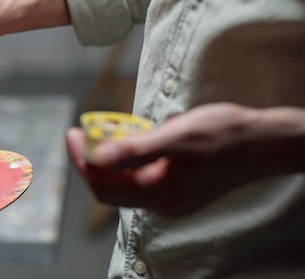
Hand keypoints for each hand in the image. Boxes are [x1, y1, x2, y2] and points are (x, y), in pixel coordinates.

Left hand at [66, 103, 304, 216]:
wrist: (263, 144)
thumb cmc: (224, 135)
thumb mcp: (177, 136)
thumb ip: (136, 149)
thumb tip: (99, 156)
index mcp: (159, 192)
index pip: (103, 184)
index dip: (82, 160)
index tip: (73, 133)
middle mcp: (162, 203)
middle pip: (110, 188)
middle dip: (90, 160)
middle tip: (82, 132)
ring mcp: (171, 200)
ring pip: (124, 184)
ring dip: (108, 161)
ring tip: (103, 133)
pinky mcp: (178, 191)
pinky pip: (141, 180)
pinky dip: (127, 163)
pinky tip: (129, 141)